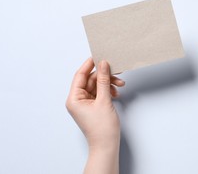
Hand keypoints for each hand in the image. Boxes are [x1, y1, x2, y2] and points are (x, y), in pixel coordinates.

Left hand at [66, 58, 124, 173]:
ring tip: (120, 85)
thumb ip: (103, 80)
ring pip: (97, 85)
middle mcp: (77, 99)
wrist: (106, 145)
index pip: (80, 75)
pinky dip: (108, 90)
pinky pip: (100, 92)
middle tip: (117, 71)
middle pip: (90, 79)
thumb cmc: (102, 128)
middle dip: (104, 76)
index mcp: (74, 98)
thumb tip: (103, 64)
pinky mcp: (93, 106)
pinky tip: (116, 93)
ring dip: (108, 83)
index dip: (90, 64)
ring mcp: (85, 103)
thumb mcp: (104, 100)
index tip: (99, 56)